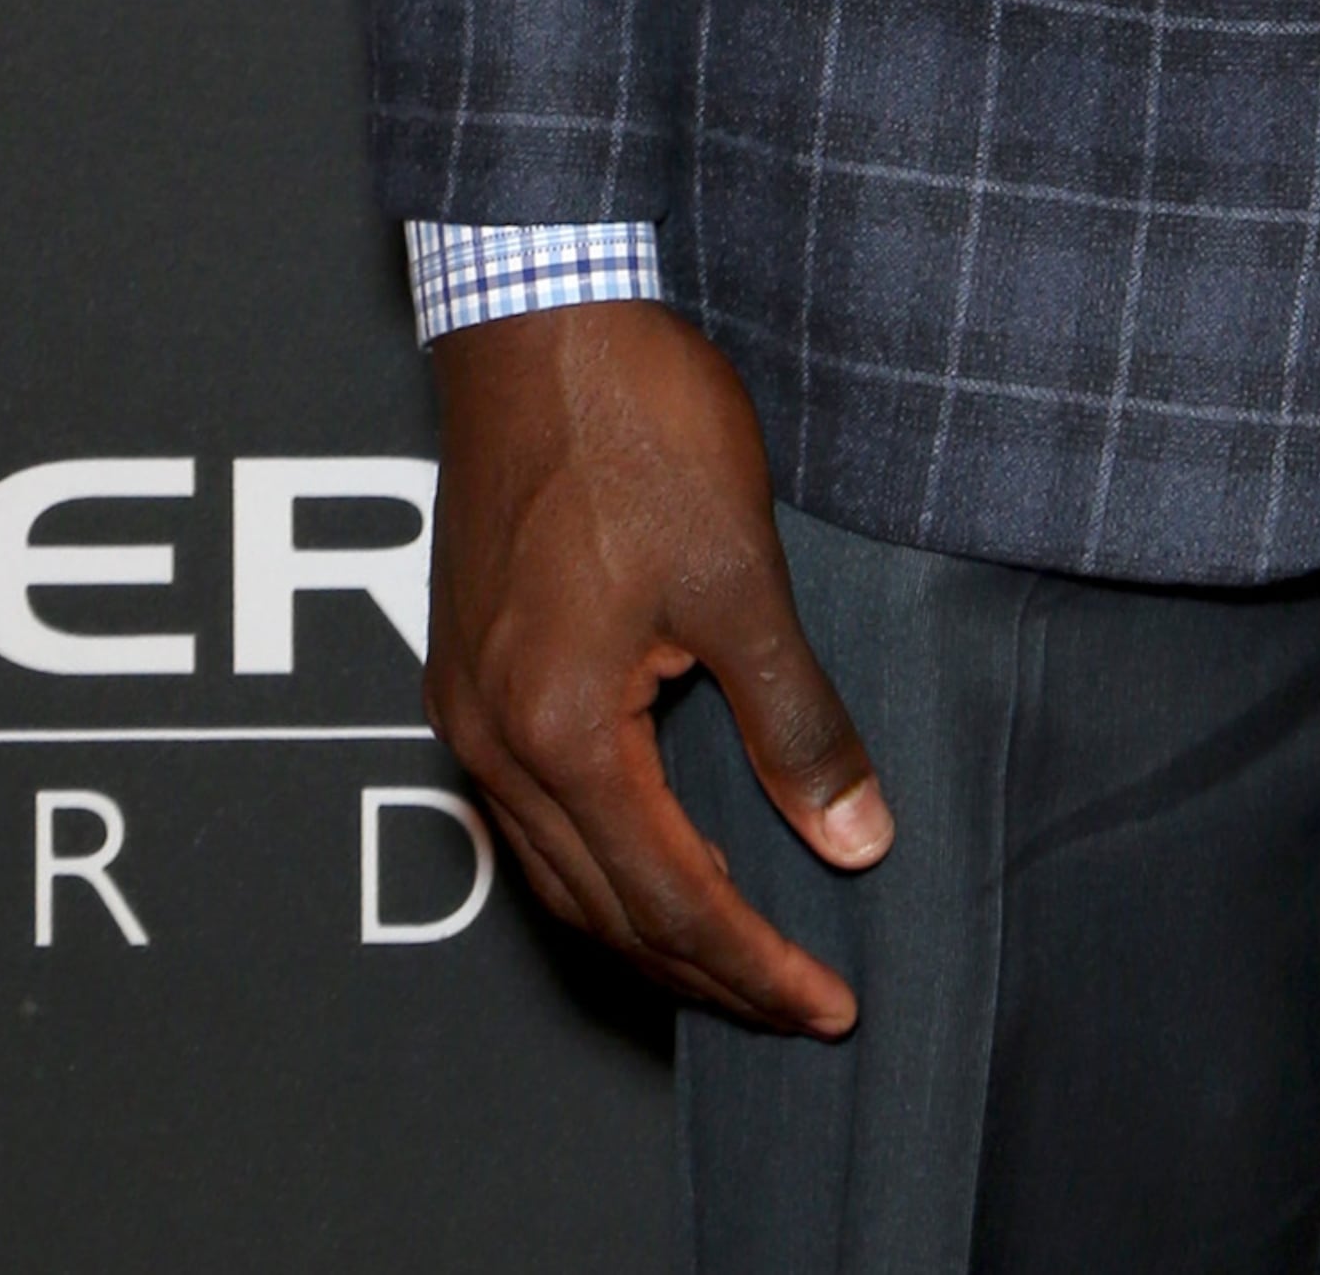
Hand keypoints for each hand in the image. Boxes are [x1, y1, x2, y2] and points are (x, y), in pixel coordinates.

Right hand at [424, 296, 889, 1030]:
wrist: (538, 314)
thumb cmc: (635, 422)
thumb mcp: (739, 573)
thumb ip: (795, 717)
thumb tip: (854, 837)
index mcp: (560, 730)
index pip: (668, 899)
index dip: (753, 964)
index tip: (827, 1005)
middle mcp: (492, 740)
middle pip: (601, 912)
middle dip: (702, 971)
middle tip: (794, 1003)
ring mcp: (465, 707)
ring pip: (556, 874)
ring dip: (646, 927)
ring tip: (735, 955)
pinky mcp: (466, 668)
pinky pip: (531, 814)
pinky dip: (599, 861)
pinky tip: (654, 852)